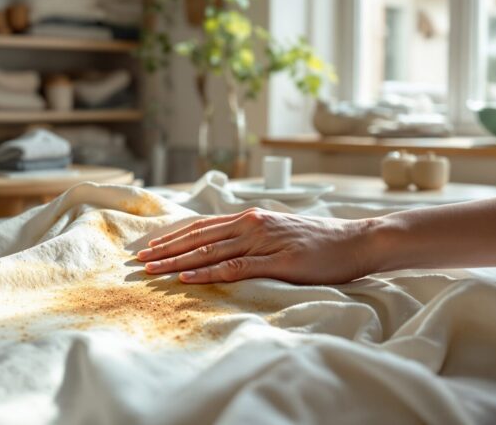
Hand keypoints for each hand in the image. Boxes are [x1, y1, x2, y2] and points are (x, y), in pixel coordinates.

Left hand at [137, 208, 373, 284]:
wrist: (356, 240)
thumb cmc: (317, 240)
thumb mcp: (278, 233)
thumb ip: (251, 237)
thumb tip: (224, 248)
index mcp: (250, 217)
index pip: (201, 227)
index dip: (173, 238)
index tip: (149, 247)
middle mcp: (251, 224)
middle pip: (198, 238)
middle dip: (165, 250)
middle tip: (139, 262)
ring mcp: (263, 242)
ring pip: (210, 251)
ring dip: (177, 262)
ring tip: (152, 270)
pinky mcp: (277, 261)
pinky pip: (235, 267)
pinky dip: (208, 273)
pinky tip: (187, 279)